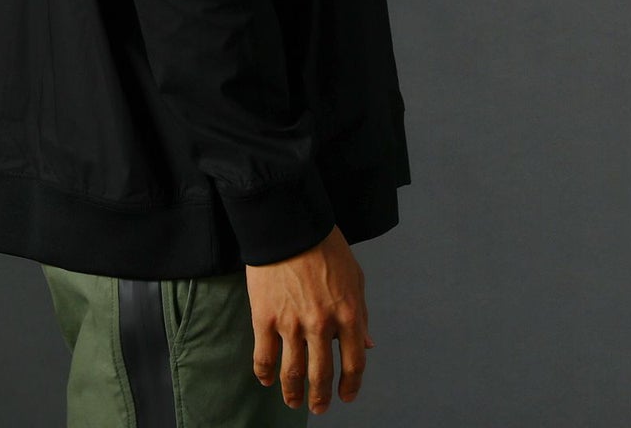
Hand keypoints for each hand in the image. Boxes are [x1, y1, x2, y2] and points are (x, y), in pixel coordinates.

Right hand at [244, 224, 373, 413]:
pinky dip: (265, 374)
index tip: (346, 396)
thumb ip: (361, 314)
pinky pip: (264, 357)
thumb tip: (367, 345)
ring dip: (293, 393)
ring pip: (292, 373)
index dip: (351, 386)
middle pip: (321, 375)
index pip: (354, 364)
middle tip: (318, 407)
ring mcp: (292, 324)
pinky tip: (267, 380)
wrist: (289, 222)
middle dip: (320, 397)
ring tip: (293, 401)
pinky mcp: (265, 318)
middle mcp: (322, 325)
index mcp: (348, 314)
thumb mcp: (354, 277)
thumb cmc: (325, 245)